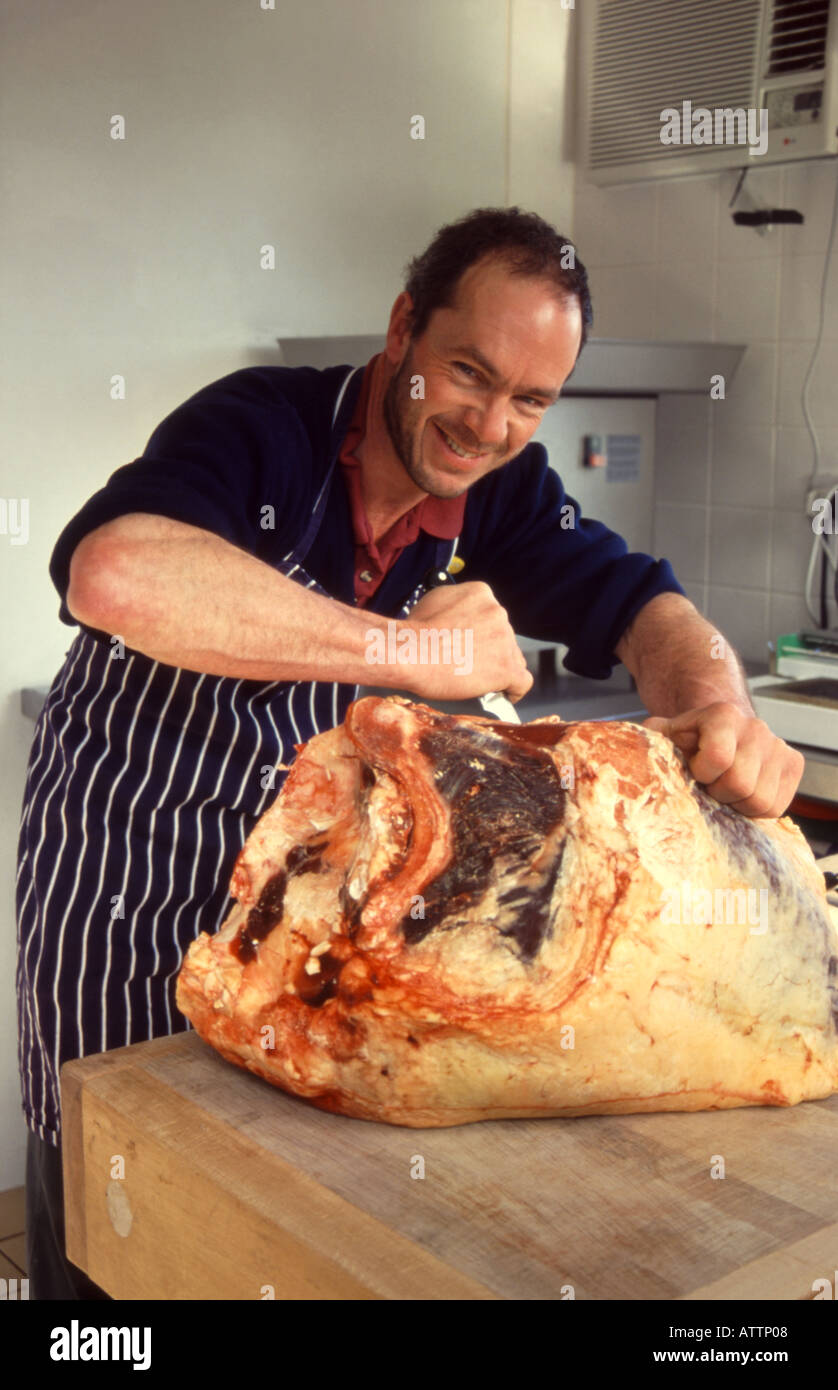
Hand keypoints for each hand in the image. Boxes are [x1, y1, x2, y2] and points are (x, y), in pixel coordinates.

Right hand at [404, 581, 532, 702]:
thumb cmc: (413, 632)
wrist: (410, 652)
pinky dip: (513, 689)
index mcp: (481, 594)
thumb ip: (451, 606)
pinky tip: (504, 693)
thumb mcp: (431, 602)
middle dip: (490, 650)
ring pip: (513, 657)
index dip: (480, 632)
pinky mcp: (507, 668)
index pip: (490, 615)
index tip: (468, 644)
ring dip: (500, 667)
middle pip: (503, 635)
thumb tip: (453, 617)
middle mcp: (498, 612)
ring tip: (480, 681)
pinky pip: (522, 681)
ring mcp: (505, 641)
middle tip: (468, 663)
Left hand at [643, 702, 803, 818]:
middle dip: (719, 792)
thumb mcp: (664, 735)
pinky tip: (743, 794)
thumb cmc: (689, 739)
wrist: (721, 728)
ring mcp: (778, 746)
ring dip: (738, 803)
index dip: (702, 774)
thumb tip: (629, 749)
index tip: (695, 771)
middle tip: (709, 785)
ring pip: (760, 801)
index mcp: (722, 715)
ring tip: (725, 789)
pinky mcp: (793, 765)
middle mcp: (756, 728)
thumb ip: (648, 741)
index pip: (717, 758)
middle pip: (740, 785)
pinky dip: (756, 809)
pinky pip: (775, 807)